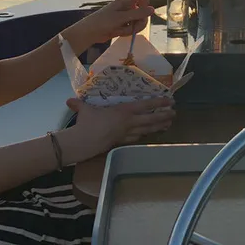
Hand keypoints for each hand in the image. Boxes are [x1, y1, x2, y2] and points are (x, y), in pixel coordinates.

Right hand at [59, 97, 174, 163]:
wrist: (85, 142)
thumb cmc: (87, 122)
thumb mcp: (84, 110)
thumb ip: (80, 105)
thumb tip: (69, 101)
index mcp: (123, 111)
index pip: (146, 105)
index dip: (159, 103)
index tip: (170, 101)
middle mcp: (129, 122)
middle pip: (151, 119)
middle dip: (164, 116)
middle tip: (174, 114)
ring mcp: (127, 133)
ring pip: (147, 129)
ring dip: (158, 127)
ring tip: (168, 124)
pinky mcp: (123, 142)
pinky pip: (137, 138)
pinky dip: (144, 135)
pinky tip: (148, 135)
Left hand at [77, 0, 154, 43]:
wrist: (91, 32)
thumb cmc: (103, 21)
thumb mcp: (121, 17)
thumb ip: (137, 13)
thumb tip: (153, 9)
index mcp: (127, 0)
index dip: (146, 5)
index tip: (140, 13)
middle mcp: (128, 6)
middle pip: (144, 12)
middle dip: (139, 22)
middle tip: (131, 27)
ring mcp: (127, 16)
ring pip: (139, 22)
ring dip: (131, 29)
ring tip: (120, 30)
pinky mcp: (124, 24)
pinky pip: (132, 28)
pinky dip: (127, 32)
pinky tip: (118, 32)